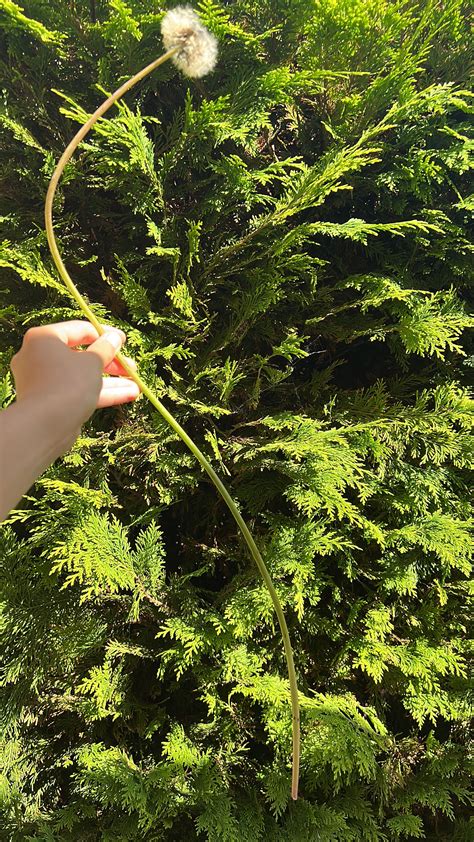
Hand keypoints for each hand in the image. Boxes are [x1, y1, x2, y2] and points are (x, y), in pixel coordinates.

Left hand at [10, 320, 139, 450]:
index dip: (104, 334)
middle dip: (110, 362)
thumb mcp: (93, 362)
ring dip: (110, 380)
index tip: (124, 341)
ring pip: (81, 376)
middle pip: (81, 355)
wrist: (44, 426)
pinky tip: (127, 396)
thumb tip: (114, 338)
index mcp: (44, 339)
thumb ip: (105, 348)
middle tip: (131, 367)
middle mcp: (39, 357)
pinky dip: (100, 393)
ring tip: (136, 386)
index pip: (79, 330)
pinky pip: (77, 392)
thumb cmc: (67, 384)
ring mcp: (44, 381)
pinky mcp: (51, 402)